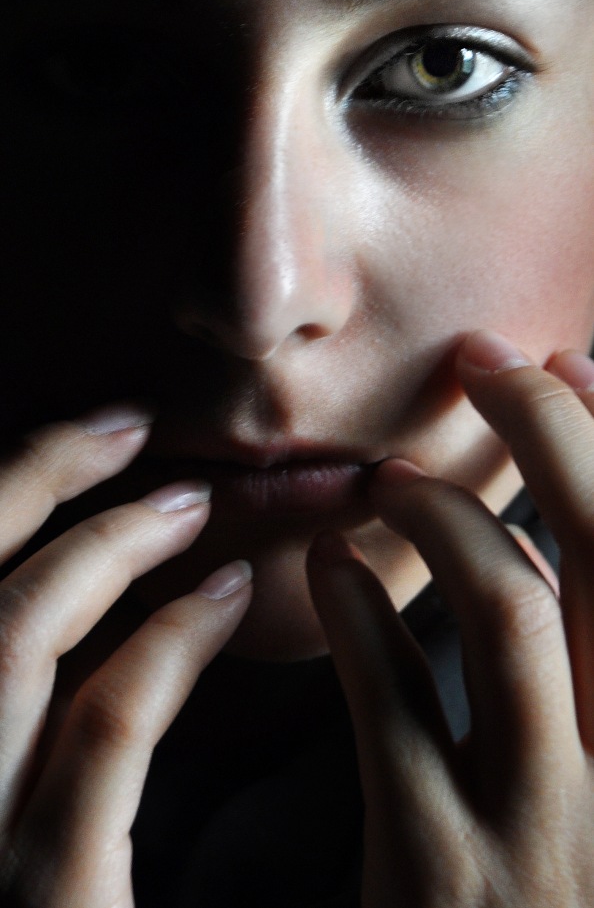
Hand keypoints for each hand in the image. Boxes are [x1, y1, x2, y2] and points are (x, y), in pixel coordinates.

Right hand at [0, 408, 251, 907]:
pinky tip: (226, 600)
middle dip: (56, 487)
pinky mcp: (45, 898)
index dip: (20, 482)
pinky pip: (99, 738)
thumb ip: (41, 699)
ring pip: (15, 638)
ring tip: (195, 499)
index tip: (105, 427)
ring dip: (107, 548)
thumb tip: (132, 590)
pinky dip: (160, 647)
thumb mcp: (20, 787)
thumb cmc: (49, 878)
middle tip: (142, 431)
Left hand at [308, 330, 593, 907]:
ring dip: (445, 516)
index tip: (568, 367)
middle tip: (485, 367)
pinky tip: (328, 567)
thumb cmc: (556, 881)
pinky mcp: (442, 867)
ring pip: (511, 609)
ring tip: (388, 480)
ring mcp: (549, 826)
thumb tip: (537, 529)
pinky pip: (394, 700)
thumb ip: (582, 657)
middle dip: (550, 433)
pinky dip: (357, 610)